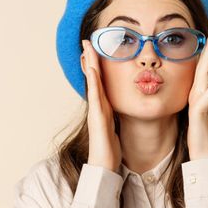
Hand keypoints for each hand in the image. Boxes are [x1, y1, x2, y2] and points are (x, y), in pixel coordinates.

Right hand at [81, 40, 121, 171]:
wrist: (103, 166)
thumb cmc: (110, 150)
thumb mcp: (115, 128)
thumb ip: (116, 118)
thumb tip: (121, 109)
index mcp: (103, 108)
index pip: (100, 82)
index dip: (98, 66)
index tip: (97, 49)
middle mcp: (97, 107)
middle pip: (93, 78)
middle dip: (90, 59)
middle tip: (87, 41)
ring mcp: (95, 111)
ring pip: (92, 84)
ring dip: (89, 65)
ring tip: (87, 48)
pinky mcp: (97, 118)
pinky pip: (95, 96)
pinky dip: (93, 82)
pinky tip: (92, 70)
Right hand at [187, 29, 207, 159]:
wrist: (200, 158)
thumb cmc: (203, 139)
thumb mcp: (204, 117)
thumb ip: (204, 104)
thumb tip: (206, 96)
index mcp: (197, 96)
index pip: (202, 70)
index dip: (206, 54)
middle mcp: (196, 96)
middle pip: (203, 67)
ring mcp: (197, 103)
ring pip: (204, 74)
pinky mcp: (199, 113)